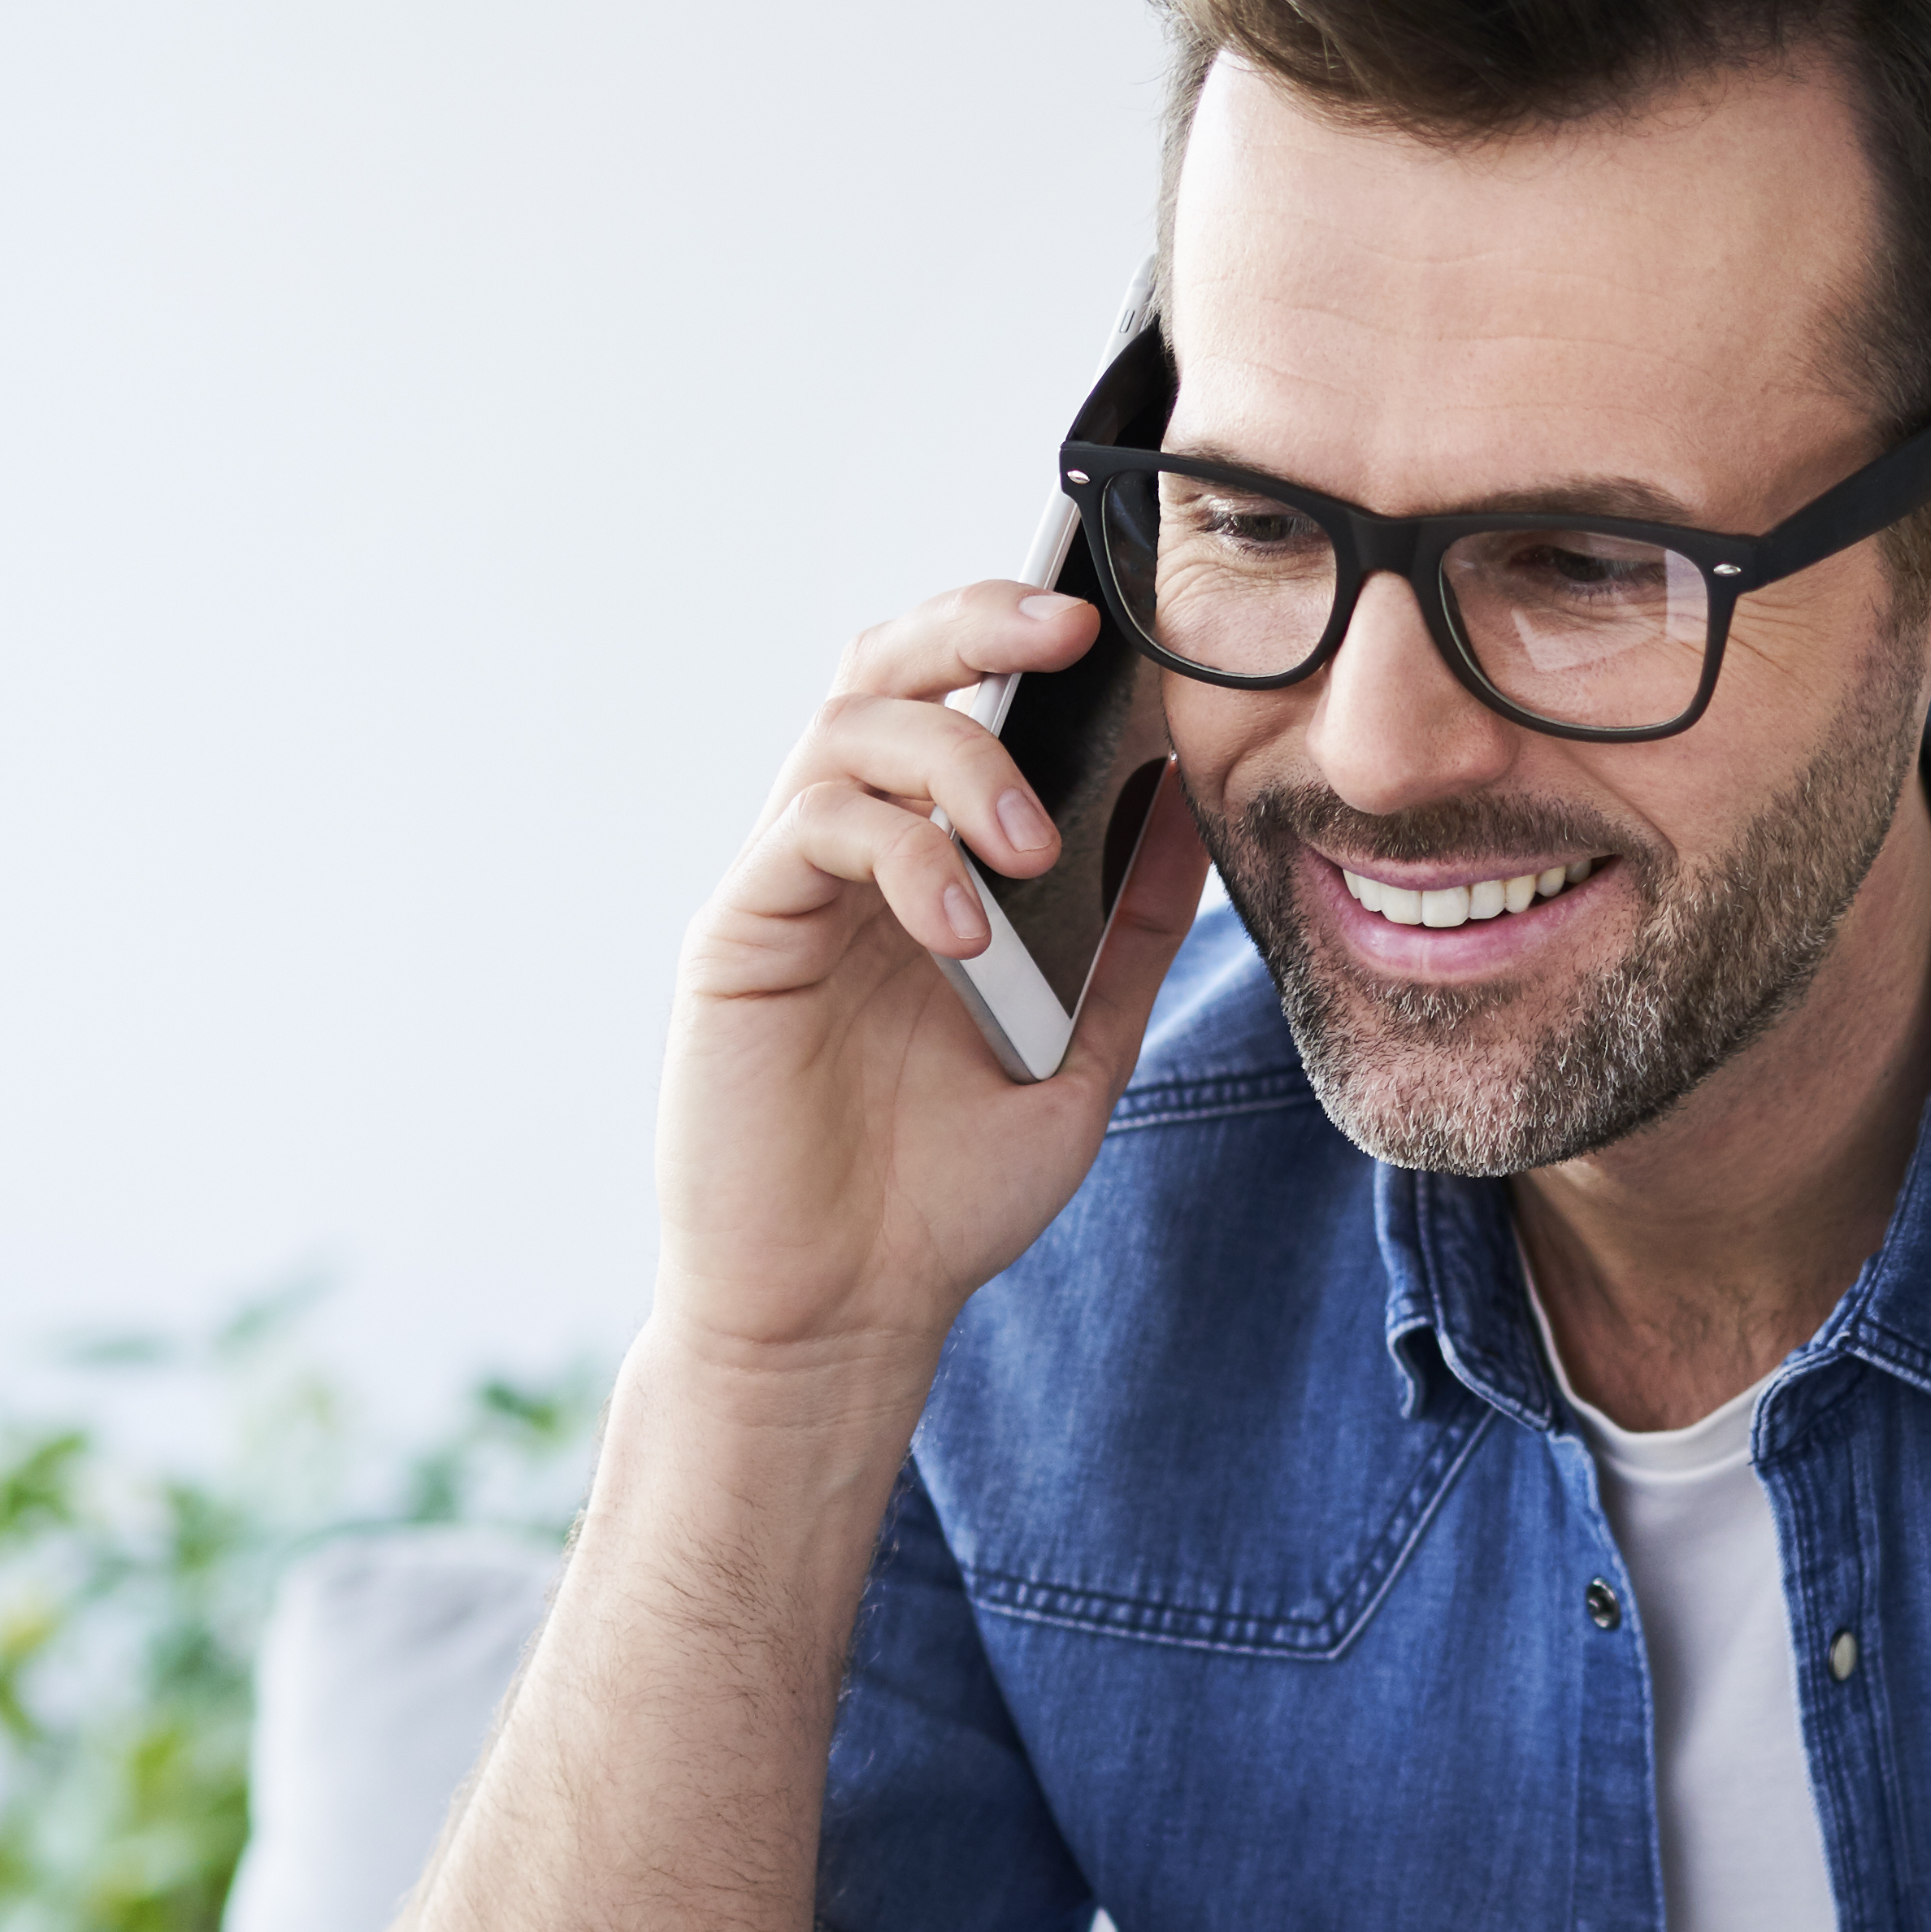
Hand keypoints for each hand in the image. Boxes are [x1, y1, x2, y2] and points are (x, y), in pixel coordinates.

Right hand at [658, 582, 1211, 1401]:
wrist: (839, 1314)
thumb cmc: (940, 1195)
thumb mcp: (1083, 1049)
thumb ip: (1130, 929)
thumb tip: (1194, 801)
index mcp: (924, 865)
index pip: (961, 697)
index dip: (1022, 632)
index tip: (1122, 617)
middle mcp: (847, 857)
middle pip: (884, 666)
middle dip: (976, 620)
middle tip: (1071, 627)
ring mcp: (786, 891)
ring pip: (845, 727)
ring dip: (955, 759)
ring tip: (1029, 850)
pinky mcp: (736, 938)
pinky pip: (810, 831)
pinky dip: (901, 854)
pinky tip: (964, 935)